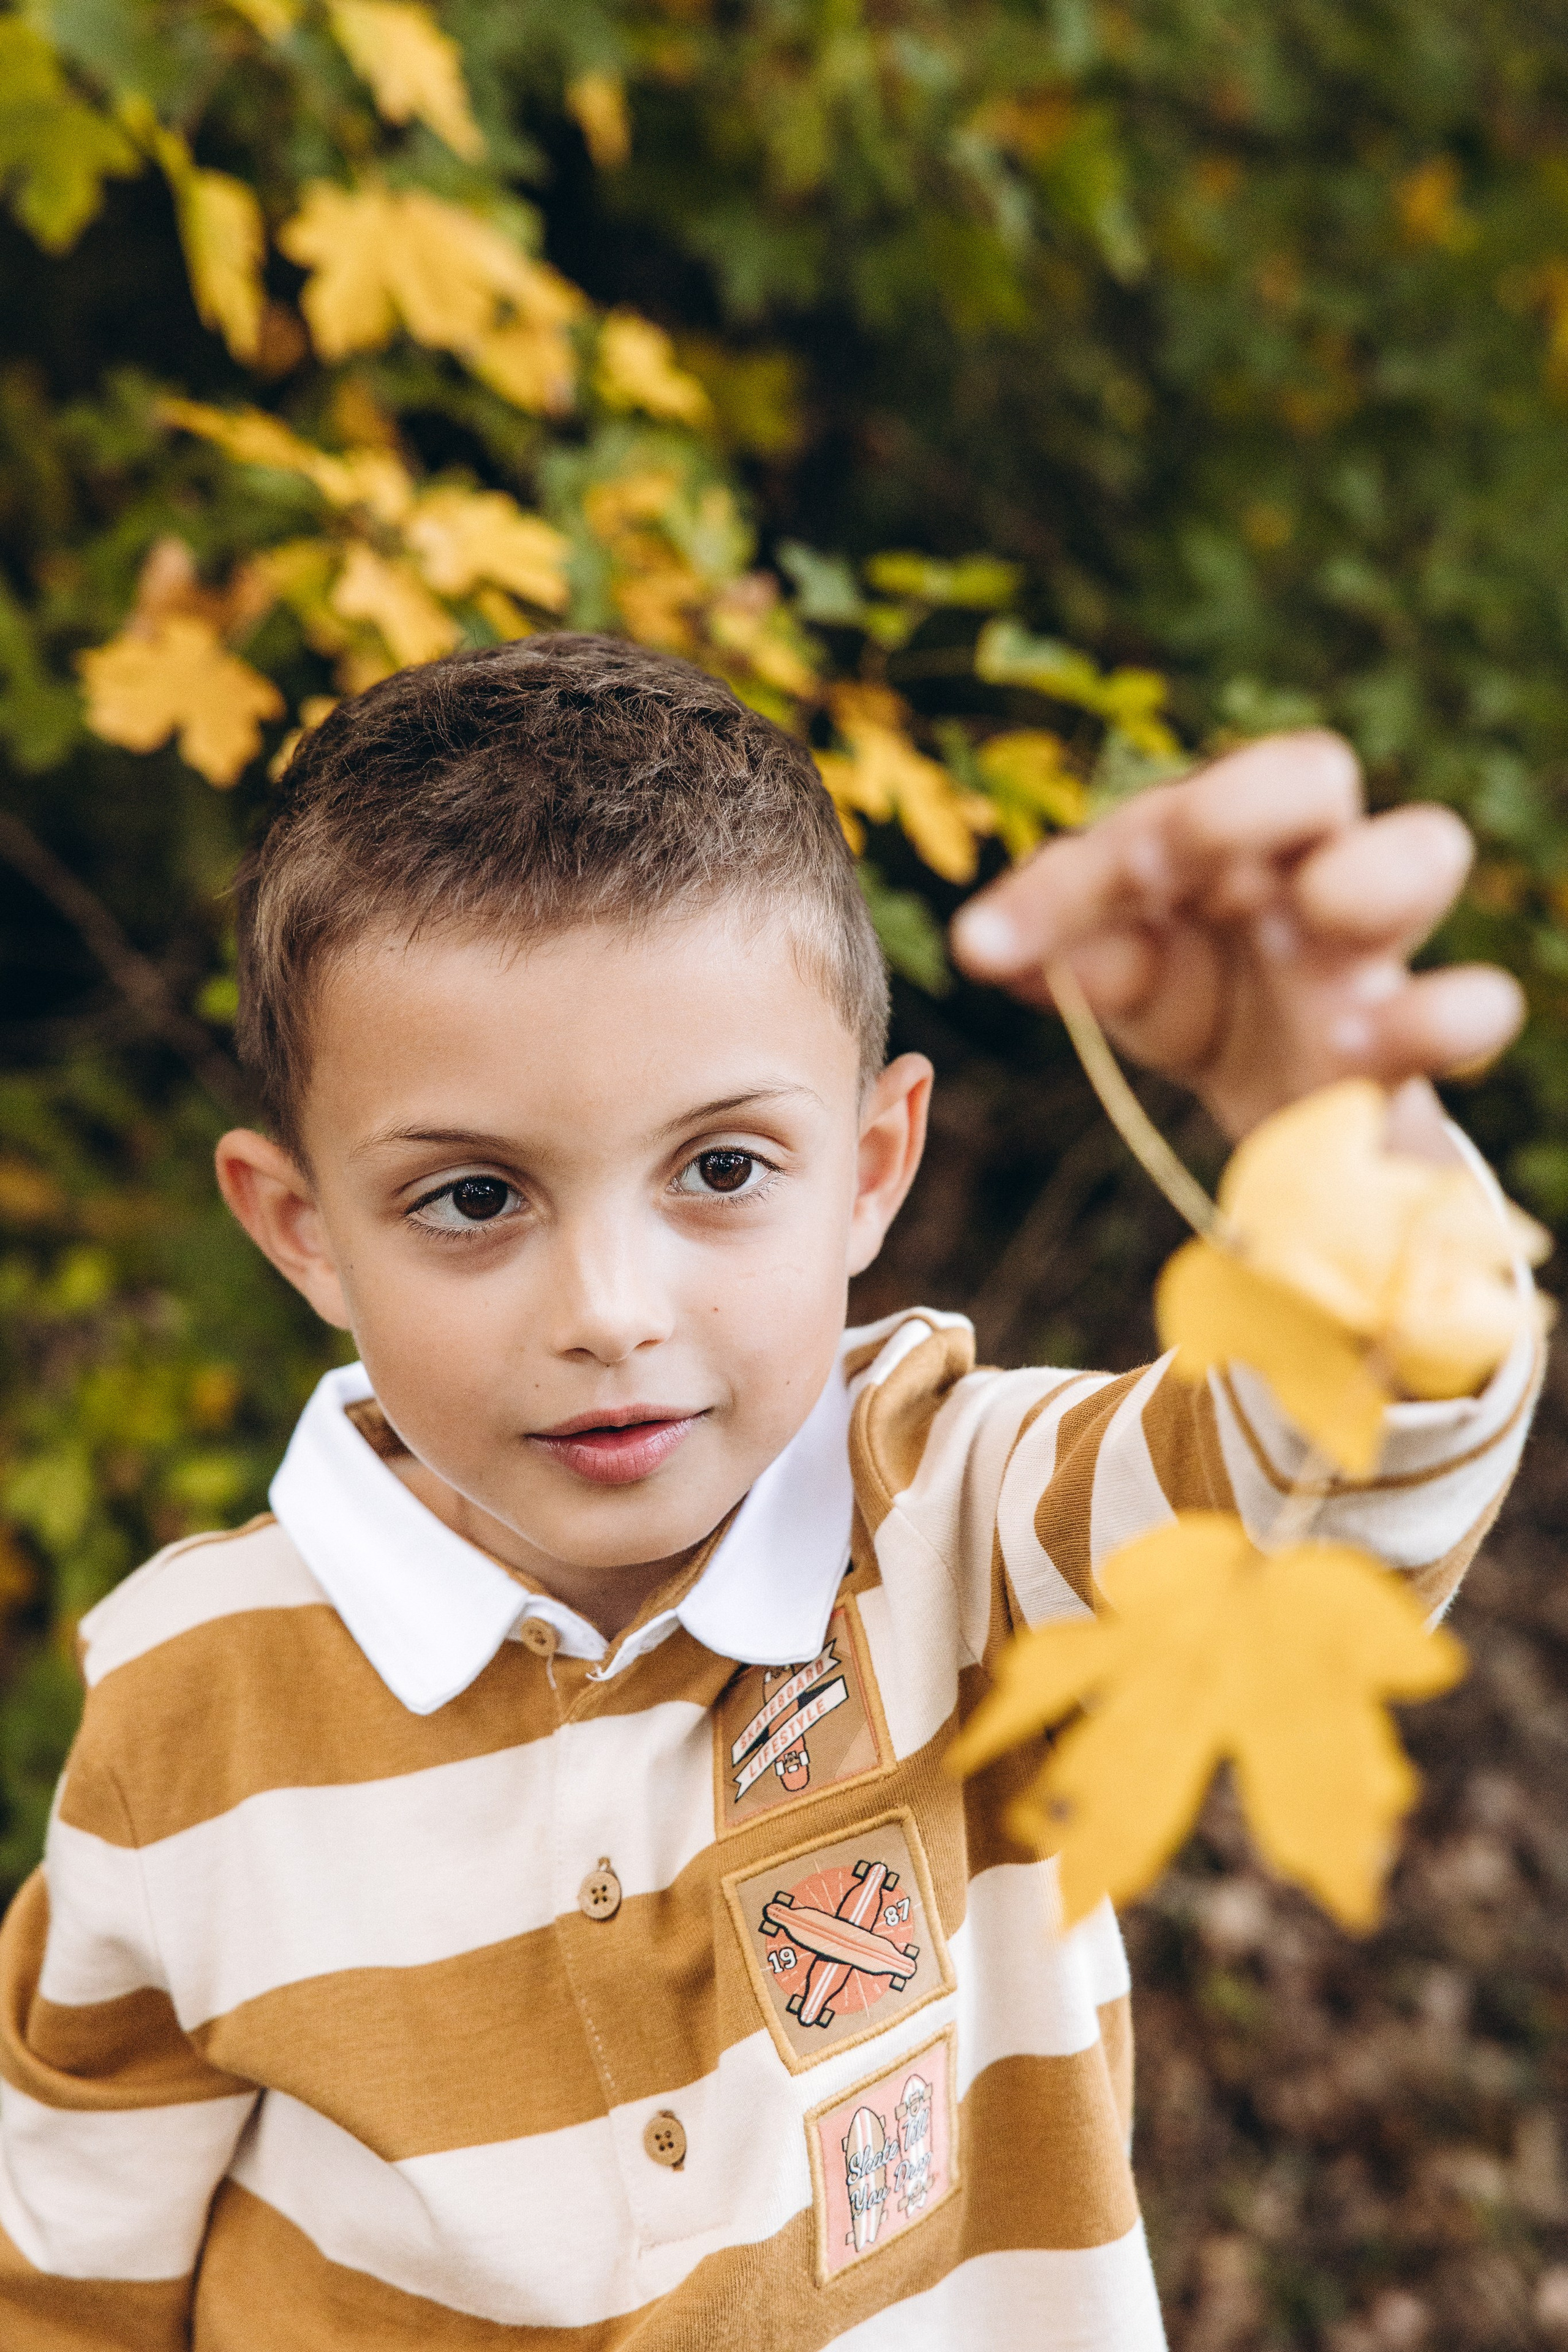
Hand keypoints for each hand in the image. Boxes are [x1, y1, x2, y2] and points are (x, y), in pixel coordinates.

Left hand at [949, 730, 1523, 1140]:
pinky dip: (1437, 1018)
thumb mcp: (1124, 982)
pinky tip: (1360, 1053)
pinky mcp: (1415, 1038)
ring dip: (1366, 878)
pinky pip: (1471, 1006)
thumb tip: (990, 945)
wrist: (1290, 1116)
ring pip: (1423, 847)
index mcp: (1222, 842)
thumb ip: (1072, 958)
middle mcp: (1308, 866)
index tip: (988, 948)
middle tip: (1153, 868)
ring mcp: (1373, 947)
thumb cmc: (1201, 1002)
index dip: (1069, 877)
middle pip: (1309, 772)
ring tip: (1315, 917)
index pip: (1154, 814)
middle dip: (1231, 806)